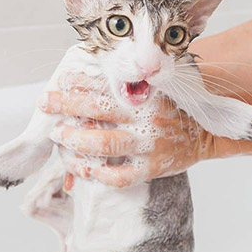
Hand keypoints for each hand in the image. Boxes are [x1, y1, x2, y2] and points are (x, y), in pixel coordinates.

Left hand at [38, 74, 214, 186]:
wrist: (206, 133)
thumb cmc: (176, 108)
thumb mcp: (159, 87)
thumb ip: (133, 83)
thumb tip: (97, 74)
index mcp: (146, 95)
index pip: (107, 84)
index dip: (81, 81)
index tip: (62, 79)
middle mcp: (145, 117)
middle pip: (98, 110)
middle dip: (66, 105)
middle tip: (45, 103)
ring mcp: (148, 144)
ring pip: (104, 144)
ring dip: (75, 140)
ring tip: (59, 135)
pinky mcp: (152, 168)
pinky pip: (121, 176)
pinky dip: (99, 175)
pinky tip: (84, 170)